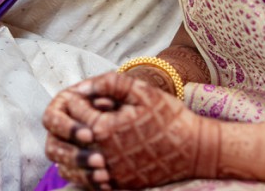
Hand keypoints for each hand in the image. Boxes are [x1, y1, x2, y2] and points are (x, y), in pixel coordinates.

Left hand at [44, 72, 220, 188]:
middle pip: (69, 139)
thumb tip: (84, 87)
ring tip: (82, 138)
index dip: (79, 99)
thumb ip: (110, 83)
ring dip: (73, 150)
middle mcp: (103, 153)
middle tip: (76, 116)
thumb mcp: (142, 91)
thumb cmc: (169, 117)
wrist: (195, 150)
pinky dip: (88, 169)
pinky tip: (95, 157)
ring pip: (75, 164)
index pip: (75, 110)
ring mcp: (111, 173)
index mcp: (104, 128)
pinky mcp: (120, 185)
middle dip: (70, 125)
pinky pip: (92, 180)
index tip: (85, 95)